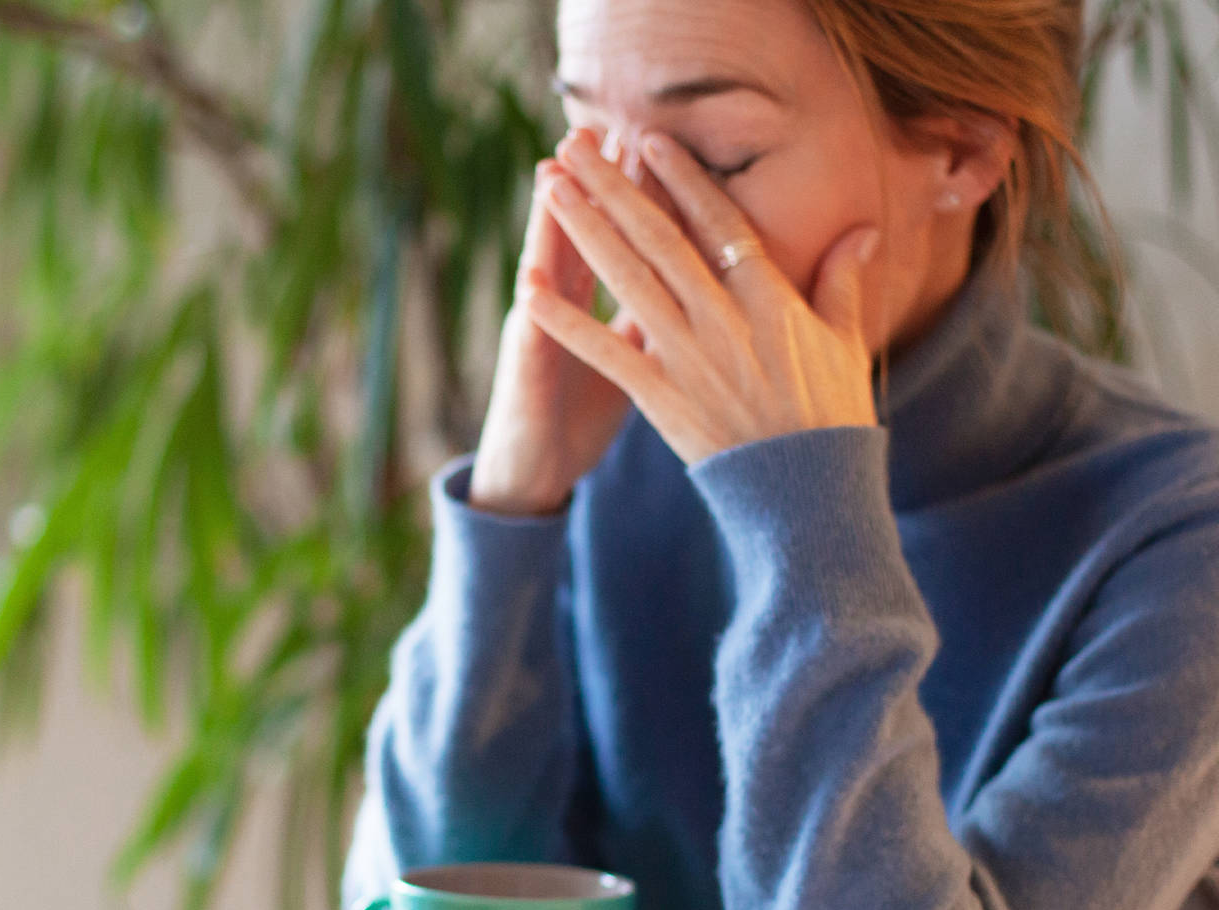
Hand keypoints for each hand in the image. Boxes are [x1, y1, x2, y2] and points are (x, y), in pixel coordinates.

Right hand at [467, 158, 637, 515]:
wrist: (533, 471)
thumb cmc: (578, 412)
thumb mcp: (627, 358)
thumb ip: (652, 313)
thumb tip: (693, 275)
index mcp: (591, 302)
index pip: (620, 239)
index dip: (636, 194)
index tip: (654, 143)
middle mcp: (560, 310)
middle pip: (580, 238)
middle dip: (592, 187)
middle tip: (603, 130)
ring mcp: (538, 341)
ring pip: (544, 275)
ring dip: (545, 229)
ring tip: (550, 178)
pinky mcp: (525, 380)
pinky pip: (529, 347)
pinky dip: (531, 317)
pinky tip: (528, 284)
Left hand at [523, 127, 881, 466]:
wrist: (808, 489)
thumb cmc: (830, 414)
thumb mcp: (846, 340)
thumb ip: (844, 280)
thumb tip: (866, 228)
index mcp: (769, 298)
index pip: (719, 222)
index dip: (682, 178)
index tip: (650, 138)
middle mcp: (724, 319)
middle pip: (659, 238)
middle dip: (614, 188)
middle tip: (575, 147)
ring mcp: (690, 357)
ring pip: (627, 280)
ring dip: (583, 231)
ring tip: (551, 189)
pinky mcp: (661, 397)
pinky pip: (604, 352)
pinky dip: (565, 322)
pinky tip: (529, 291)